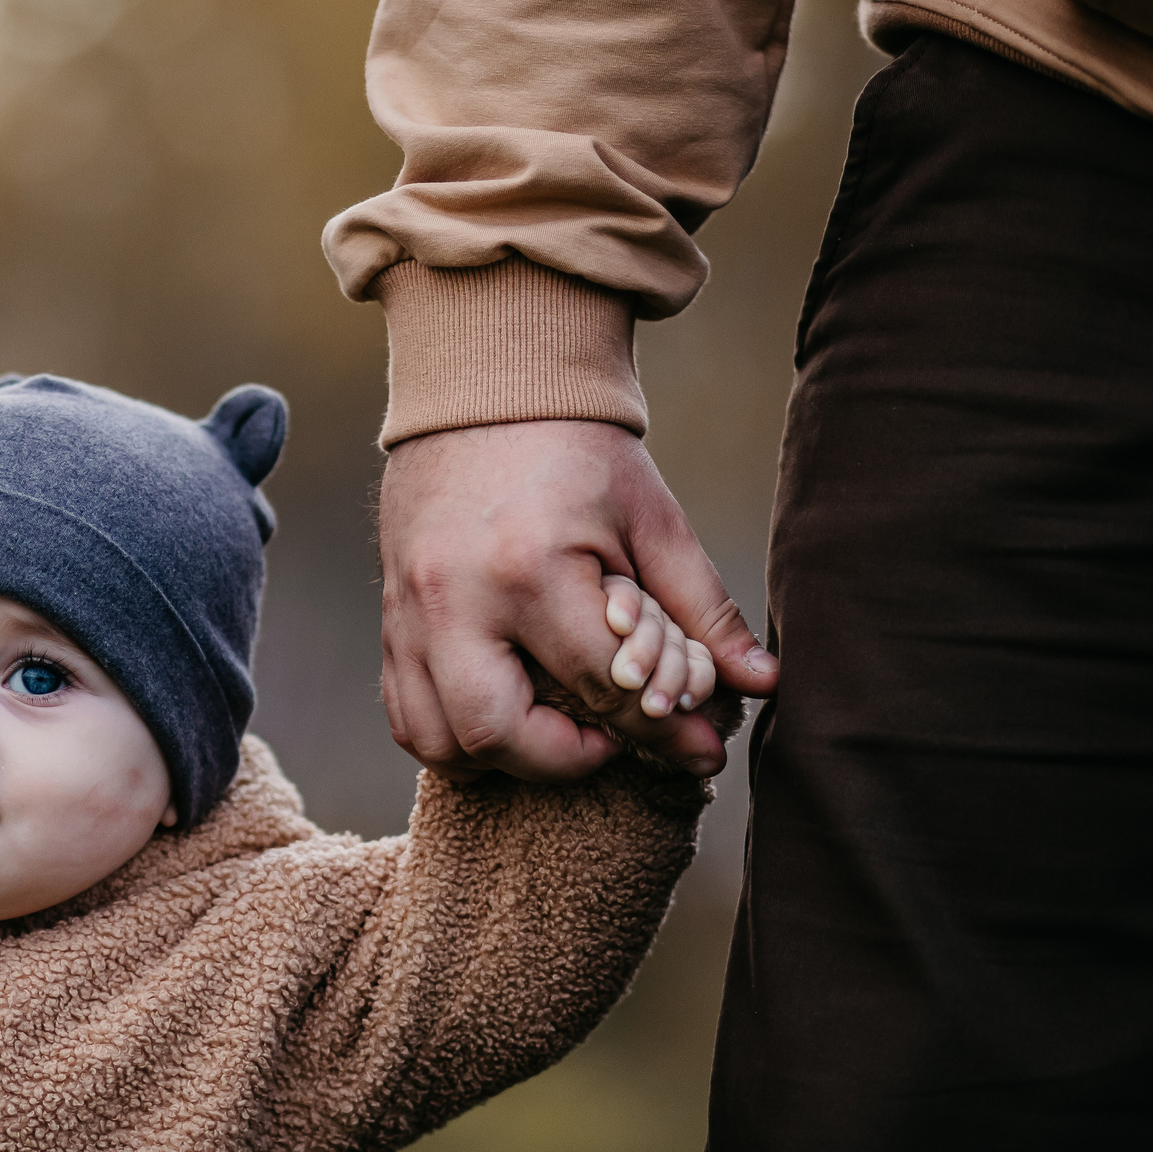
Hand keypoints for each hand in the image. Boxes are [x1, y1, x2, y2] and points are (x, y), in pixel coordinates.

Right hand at [378, 419, 777, 781]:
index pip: (605, 686)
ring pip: (437, 740)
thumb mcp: (652, 519)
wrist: (483, 389)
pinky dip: (451, 737)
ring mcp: (409, 612)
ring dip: (501, 758)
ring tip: (551, 734)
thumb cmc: (578, 451)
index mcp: (531, 569)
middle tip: (605, 744)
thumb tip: (762, 682)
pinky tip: (502, 716)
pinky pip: (404, 713)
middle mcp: (455, 599)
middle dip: (565, 762)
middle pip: (499, 734)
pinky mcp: (390, 618)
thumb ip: (703, 607)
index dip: (663, 730)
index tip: (703, 751)